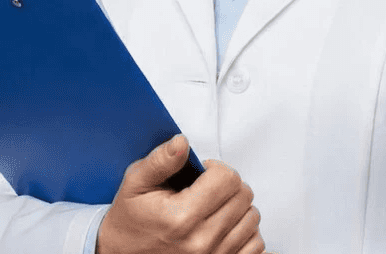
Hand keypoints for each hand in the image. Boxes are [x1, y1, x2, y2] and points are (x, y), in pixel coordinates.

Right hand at [95, 134, 265, 253]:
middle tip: (208, 187)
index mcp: (181, 217)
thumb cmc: (131, 220)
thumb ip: (161, 160)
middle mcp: (201, 242)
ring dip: (237, 206)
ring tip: (215, 205)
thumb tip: (182, 142)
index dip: (216, 168)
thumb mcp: (136, 183)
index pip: (227, 179)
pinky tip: (226, 224)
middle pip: (243, 195)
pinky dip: (245, 230)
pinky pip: (255, 244)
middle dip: (228, 183)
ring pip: (252, 218)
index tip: (203, 172)